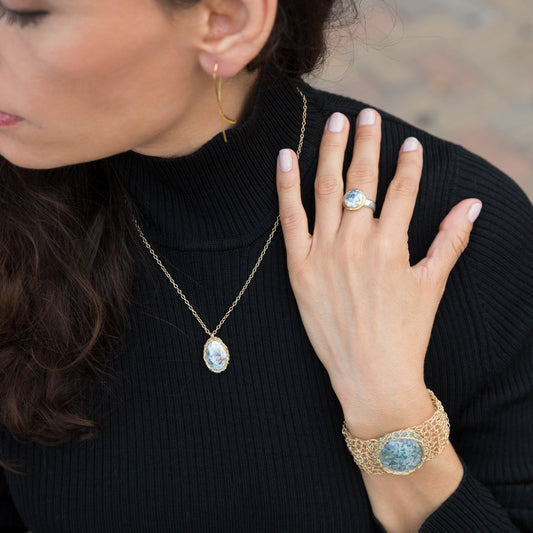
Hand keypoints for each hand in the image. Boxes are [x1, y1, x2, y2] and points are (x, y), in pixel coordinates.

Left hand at [275, 109, 481, 437]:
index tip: (408, 140)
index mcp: (392, 244)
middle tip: (368, 114)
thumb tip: (473, 204)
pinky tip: (286, 155)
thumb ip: (451, 240)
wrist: (371, 376)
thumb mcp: (431, 284)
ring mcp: (325, 252)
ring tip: (336, 122)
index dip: (407, 162)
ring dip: (331, 150)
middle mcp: (357, 242)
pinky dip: (286, 185)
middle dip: (367, 141)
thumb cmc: (405, 333)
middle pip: (362, 178)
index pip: (402, 189)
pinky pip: (290, 217)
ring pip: (327, 188)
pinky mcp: (299, 266)